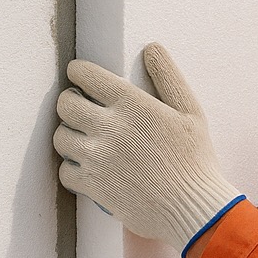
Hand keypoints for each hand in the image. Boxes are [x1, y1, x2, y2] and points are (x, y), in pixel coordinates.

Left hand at [54, 43, 243, 256]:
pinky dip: (74, 168)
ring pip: (61, 136)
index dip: (80, 73)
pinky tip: (92, 168)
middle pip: (65, 103)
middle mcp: (108, 127)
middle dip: (72, 102)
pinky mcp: (91, 185)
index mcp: (132, 104)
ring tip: (89, 140)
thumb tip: (152, 48)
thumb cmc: (196, 160)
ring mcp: (96, 157)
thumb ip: (169, 77)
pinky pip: (65, 170)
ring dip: (71, 135)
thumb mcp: (191, 112)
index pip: (85, 75)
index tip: (83, 78)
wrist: (193, 209)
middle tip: (85, 109)